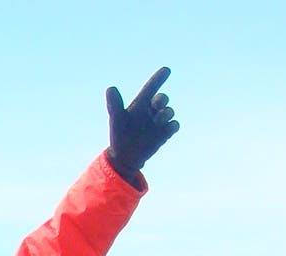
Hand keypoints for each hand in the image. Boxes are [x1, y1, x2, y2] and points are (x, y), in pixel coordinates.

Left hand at [106, 67, 178, 183]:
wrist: (125, 156)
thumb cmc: (119, 135)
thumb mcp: (116, 120)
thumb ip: (114, 105)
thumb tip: (110, 88)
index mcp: (140, 104)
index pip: (151, 87)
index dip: (158, 78)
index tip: (166, 69)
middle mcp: (151, 110)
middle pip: (162, 98)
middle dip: (161, 99)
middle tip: (157, 103)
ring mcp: (159, 121)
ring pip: (169, 111)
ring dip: (165, 114)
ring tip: (157, 121)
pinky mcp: (166, 132)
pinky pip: (175, 125)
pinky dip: (172, 126)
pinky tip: (167, 130)